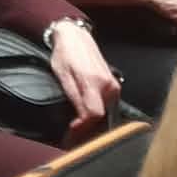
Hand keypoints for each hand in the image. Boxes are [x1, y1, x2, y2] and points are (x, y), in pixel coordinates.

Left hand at [47, 23, 119, 138]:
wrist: (75, 36)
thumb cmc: (65, 54)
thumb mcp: (62, 76)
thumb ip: (74, 99)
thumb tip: (79, 123)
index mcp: (95, 82)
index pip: (94, 115)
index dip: (83, 129)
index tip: (71, 136)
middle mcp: (109, 86)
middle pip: (102, 118)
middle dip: (87, 132)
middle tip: (71, 140)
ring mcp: (114, 86)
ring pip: (106, 114)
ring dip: (92, 125)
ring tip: (76, 133)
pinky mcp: (114, 86)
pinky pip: (107, 106)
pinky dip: (97, 116)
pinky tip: (86, 120)